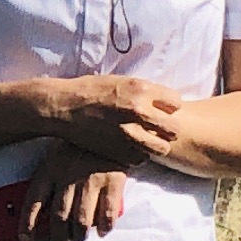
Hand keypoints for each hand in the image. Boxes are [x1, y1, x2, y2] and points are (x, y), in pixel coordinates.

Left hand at [17, 143, 128, 240]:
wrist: (112, 125)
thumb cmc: (81, 145)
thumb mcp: (58, 156)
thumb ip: (50, 179)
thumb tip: (39, 210)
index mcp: (50, 169)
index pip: (34, 203)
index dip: (27, 225)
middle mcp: (68, 176)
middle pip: (59, 217)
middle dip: (58, 236)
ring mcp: (91, 180)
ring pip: (81, 220)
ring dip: (79, 235)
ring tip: (79, 238)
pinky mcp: (113, 181)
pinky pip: (107, 213)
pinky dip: (104, 226)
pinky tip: (102, 230)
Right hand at [40, 74, 191, 168]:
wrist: (65, 107)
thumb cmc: (92, 91)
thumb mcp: (122, 81)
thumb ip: (146, 92)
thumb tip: (168, 104)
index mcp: (140, 89)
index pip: (176, 103)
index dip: (170, 107)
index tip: (161, 109)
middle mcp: (138, 111)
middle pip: (174, 129)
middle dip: (168, 128)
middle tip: (158, 127)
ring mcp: (129, 134)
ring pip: (162, 148)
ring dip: (156, 144)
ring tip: (145, 139)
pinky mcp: (119, 151)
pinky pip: (142, 158)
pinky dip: (138, 154)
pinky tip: (129, 146)